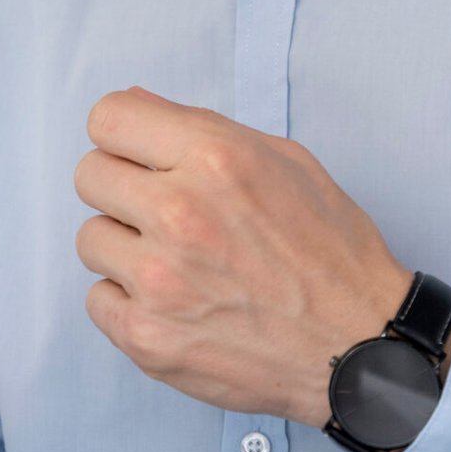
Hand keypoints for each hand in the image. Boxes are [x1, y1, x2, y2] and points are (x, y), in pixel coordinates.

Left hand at [73, 88, 409, 424]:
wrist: (360, 348)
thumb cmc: (331, 253)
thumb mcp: (285, 163)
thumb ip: (202, 128)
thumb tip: (136, 103)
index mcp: (215, 159)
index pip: (109, 118)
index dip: (124, 136)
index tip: (140, 156)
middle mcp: (181, 213)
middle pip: (89, 175)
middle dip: (122, 188)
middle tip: (162, 213)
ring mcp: (160, 280)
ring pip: (90, 239)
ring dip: (125, 248)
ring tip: (178, 264)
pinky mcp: (147, 337)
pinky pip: (97, 300)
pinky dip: (129, 302)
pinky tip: (177, 304)